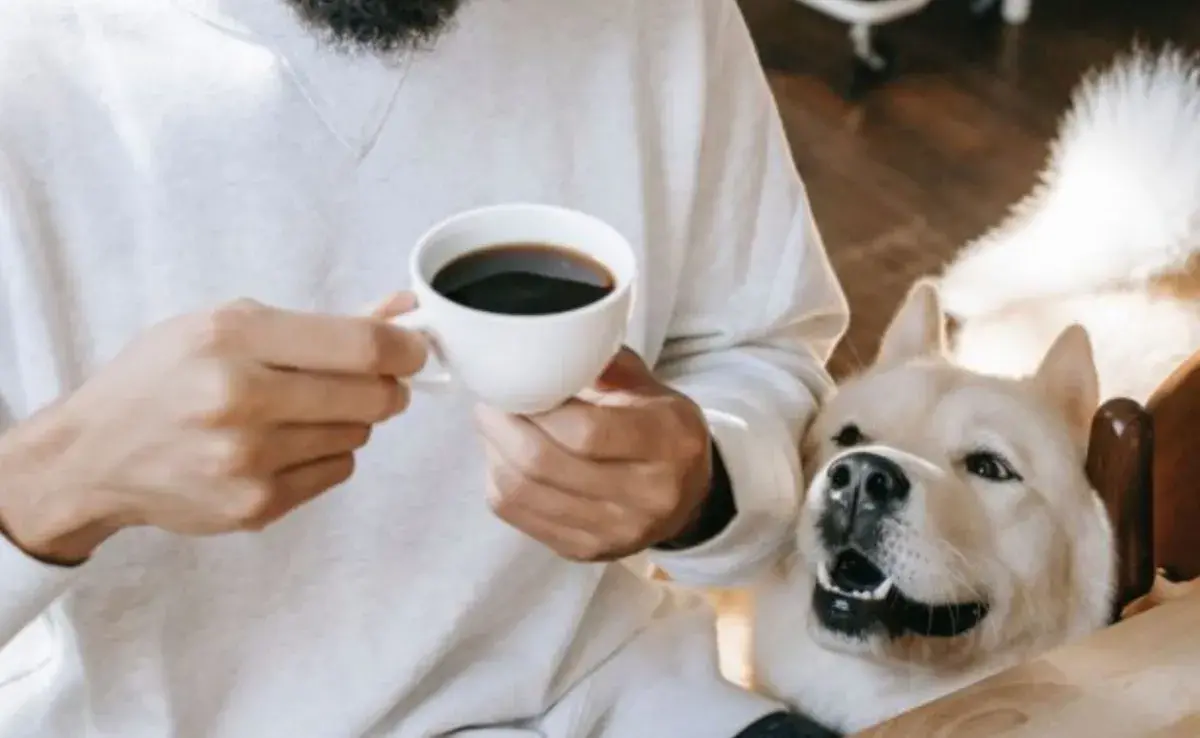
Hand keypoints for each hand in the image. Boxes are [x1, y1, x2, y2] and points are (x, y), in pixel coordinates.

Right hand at [0, 298, 426, 562]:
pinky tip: (284, 444)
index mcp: (232, 339)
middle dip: (384, 385)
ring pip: (358, 434)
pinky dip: (327, 455)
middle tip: (367, 380)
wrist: (92, 456)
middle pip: (373, 395)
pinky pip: (337, 471)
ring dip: (348, 419)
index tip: (414, 349)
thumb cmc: (163, 378)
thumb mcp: (226, 325)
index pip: (360, 345)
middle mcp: (239, 401)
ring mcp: (248, 461)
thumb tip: (403, 309)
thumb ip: (320, 323)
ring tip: (299, 411)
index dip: (405, 348)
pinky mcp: (255, 507)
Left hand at [474, 349, 712, 561]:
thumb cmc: (662, 429)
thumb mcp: (651, 388)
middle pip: (545, 462)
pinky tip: (502, 456)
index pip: (586, 431)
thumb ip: (606, 364)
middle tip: (489, 399)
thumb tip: (549, 343)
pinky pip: (517, 514)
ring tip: (491, 423)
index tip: (517, 381)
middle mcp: (646, 497)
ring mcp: (613, 532)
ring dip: (493, 451)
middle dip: (503, 426)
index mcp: (668, 444)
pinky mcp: (583, 551)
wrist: (687, 496)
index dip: (538, 406)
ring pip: (523, 491)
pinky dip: (498, 480)